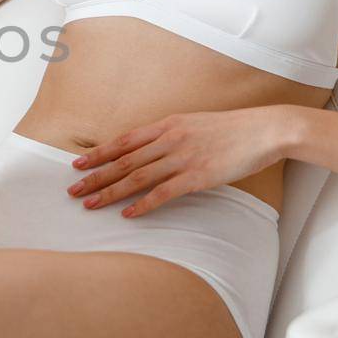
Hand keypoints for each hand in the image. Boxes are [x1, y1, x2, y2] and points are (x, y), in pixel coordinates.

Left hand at [64, 106, 293, 217]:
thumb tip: (150, 148)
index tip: (78, 163)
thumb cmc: (231, 129)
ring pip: (137, 177)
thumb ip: (171, 135)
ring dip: (110, 192)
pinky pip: (164, 193)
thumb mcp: (194, 123)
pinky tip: (128, 214)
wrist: (264, 130)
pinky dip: (143, 205)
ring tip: (90, 204)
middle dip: (95, 176)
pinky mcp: (198, 176)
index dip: (99, 153)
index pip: (124, 141)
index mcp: (168, 124)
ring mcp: (183, 158)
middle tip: (72, 190)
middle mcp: (170, 139)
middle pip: (124, 161)